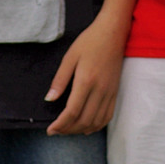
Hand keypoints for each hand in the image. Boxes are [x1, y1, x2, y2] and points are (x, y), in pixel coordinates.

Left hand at [44, 14, 125, 135]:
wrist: (113, 32)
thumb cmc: (90, 41)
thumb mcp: (70, 57)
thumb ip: (60, 80)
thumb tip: (49, 99)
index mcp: (86, 80)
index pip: (72, 112)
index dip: (60, 125)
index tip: (50, 130)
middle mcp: (100, 90)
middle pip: (84, 121)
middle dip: (68, 130)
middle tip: (56, 130)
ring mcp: (110, 92)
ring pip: (96, 122)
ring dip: (81, 130)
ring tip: (68, 129)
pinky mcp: (115, 92)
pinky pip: (107, 116)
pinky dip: (96, 126)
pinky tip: (86, 126)